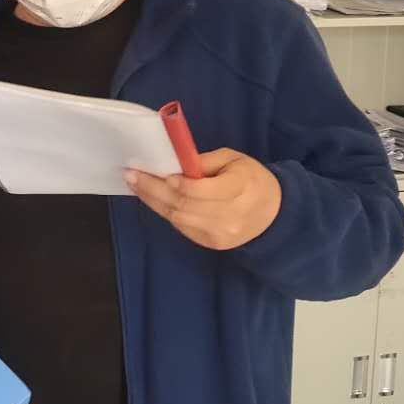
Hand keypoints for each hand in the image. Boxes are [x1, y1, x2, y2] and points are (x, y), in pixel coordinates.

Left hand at [126, 148, 281, 250]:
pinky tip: (152, 198)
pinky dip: (165, 211)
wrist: (273, 215)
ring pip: (178, 218)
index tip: (159, 172)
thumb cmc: (251, 179)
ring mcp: (219, 233)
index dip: (177, 183)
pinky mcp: (210, 243)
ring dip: (153, 201)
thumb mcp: (233, 160)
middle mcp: (230, 215)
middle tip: (131, 175)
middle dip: (153, 190)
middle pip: (183, 205)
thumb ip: (203, 161)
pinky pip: (181, 226)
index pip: (200, 190)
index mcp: (240, 188)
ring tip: (135, 185)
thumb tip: (173, 164)